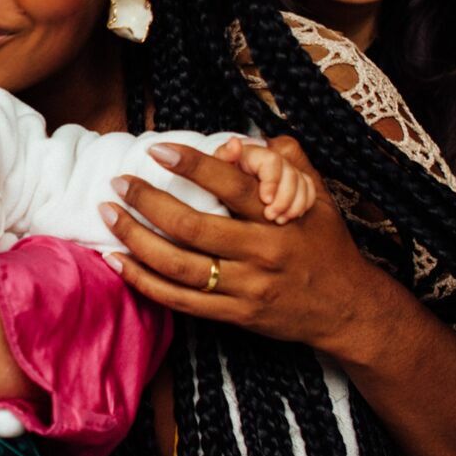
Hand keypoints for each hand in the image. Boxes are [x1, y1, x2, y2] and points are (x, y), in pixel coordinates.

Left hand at [103, 137, 395, 359]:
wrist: (347, 308)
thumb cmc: (327, 245)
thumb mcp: (319, 198)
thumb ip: (287, 163)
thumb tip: (243, 140)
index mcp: (280, 218)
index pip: (231, 185)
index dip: (193, 166)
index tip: (158, 150)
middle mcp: (262, 253)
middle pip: (193, 226)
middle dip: (148, 202)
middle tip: (119, 182)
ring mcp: (246, 287)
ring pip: (179, 266)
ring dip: (136, 239)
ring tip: (108, 215)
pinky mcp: (235, 315)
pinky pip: (180, 300)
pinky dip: (144, 281)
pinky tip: (117, 261)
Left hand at [223, 138, 317, 223]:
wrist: (230, 190)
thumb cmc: (222, 182)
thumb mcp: (218, 172)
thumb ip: (224, 157)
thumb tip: (234, 144)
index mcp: (254, 153)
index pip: (271, 161)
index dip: (271, 181)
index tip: (265, 200)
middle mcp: (273, 158)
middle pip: (290, 174)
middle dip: (283, 198)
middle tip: (271, 215)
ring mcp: (286, 170)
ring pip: (302, 183)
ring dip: (292, 205)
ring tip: (278, 219)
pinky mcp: (296, 182)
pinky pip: (309, 191)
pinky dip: (301, 205)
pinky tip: (289, 216)